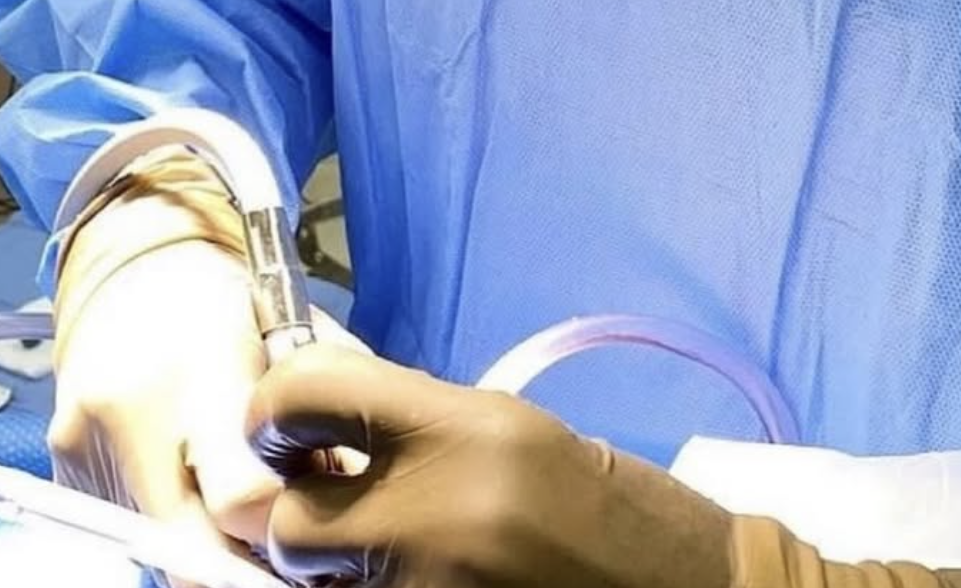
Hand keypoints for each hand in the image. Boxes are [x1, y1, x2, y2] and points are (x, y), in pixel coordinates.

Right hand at [51, 238, 356, 587]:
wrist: (135, 264)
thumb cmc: (227, 299)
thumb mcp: (293, 333)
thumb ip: (324, 410)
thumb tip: (352, 493)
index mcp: (204, 365)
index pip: (243, 497)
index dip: (282, 524)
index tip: (308, 519)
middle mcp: (133, 411)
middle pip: (193, 548)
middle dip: (243, 554)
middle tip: (281, 538)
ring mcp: (88, 443)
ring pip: (160, 546)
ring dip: (206, 538)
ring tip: (238, 490)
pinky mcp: (65, 464)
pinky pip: (129, 525)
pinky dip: (169, 518)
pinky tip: (193, 478)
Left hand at [247, 345, 733, 587]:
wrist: (683, 587)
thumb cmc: (602, 500)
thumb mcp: (510, 429)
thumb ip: (417, 420)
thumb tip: (323, 415)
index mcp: (462, 427)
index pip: (309, 393)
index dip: (277, 410)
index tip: (286, 426)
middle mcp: (436, 511)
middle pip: (293, 522)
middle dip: (304, 521)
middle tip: (334, 513)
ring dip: (338, 576)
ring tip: (397, 553)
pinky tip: (427, 579)